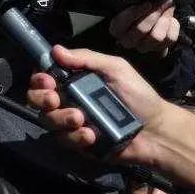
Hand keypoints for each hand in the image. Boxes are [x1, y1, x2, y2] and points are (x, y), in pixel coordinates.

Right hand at [27, 46, 194, 184]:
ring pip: (48, 121)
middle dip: (41, 98)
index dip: (39, 78)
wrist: (157, 132)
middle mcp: (70, 100)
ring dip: (61, 118)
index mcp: (76, 81)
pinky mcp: (79, 144)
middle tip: (55, 99)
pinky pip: (64, 140)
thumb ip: (87, 58)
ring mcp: (72, 123)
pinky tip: (92, 135)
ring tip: (81, 119)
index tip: (47, 79)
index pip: (45, 77)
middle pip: (37, 99)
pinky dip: (76, 137)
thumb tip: (57, 49)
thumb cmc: (140, 96)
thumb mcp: (116, 69)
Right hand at [108, 0, 179, 53]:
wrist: (148, 25)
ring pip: (156, 36)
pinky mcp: (159, 50)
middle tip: (164, 0)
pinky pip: (169, 39)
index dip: (137, 12)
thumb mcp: (131, 5)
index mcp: (116, 29)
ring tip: (169, 7)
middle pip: (141, 29)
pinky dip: (173, 27)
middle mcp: (127, 41)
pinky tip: (172, 18)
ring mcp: (143, 48)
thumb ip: (136, 2)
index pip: (124, 22)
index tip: (148, 3)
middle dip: (155, 13)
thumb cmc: (137, 11)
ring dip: (165, 19)